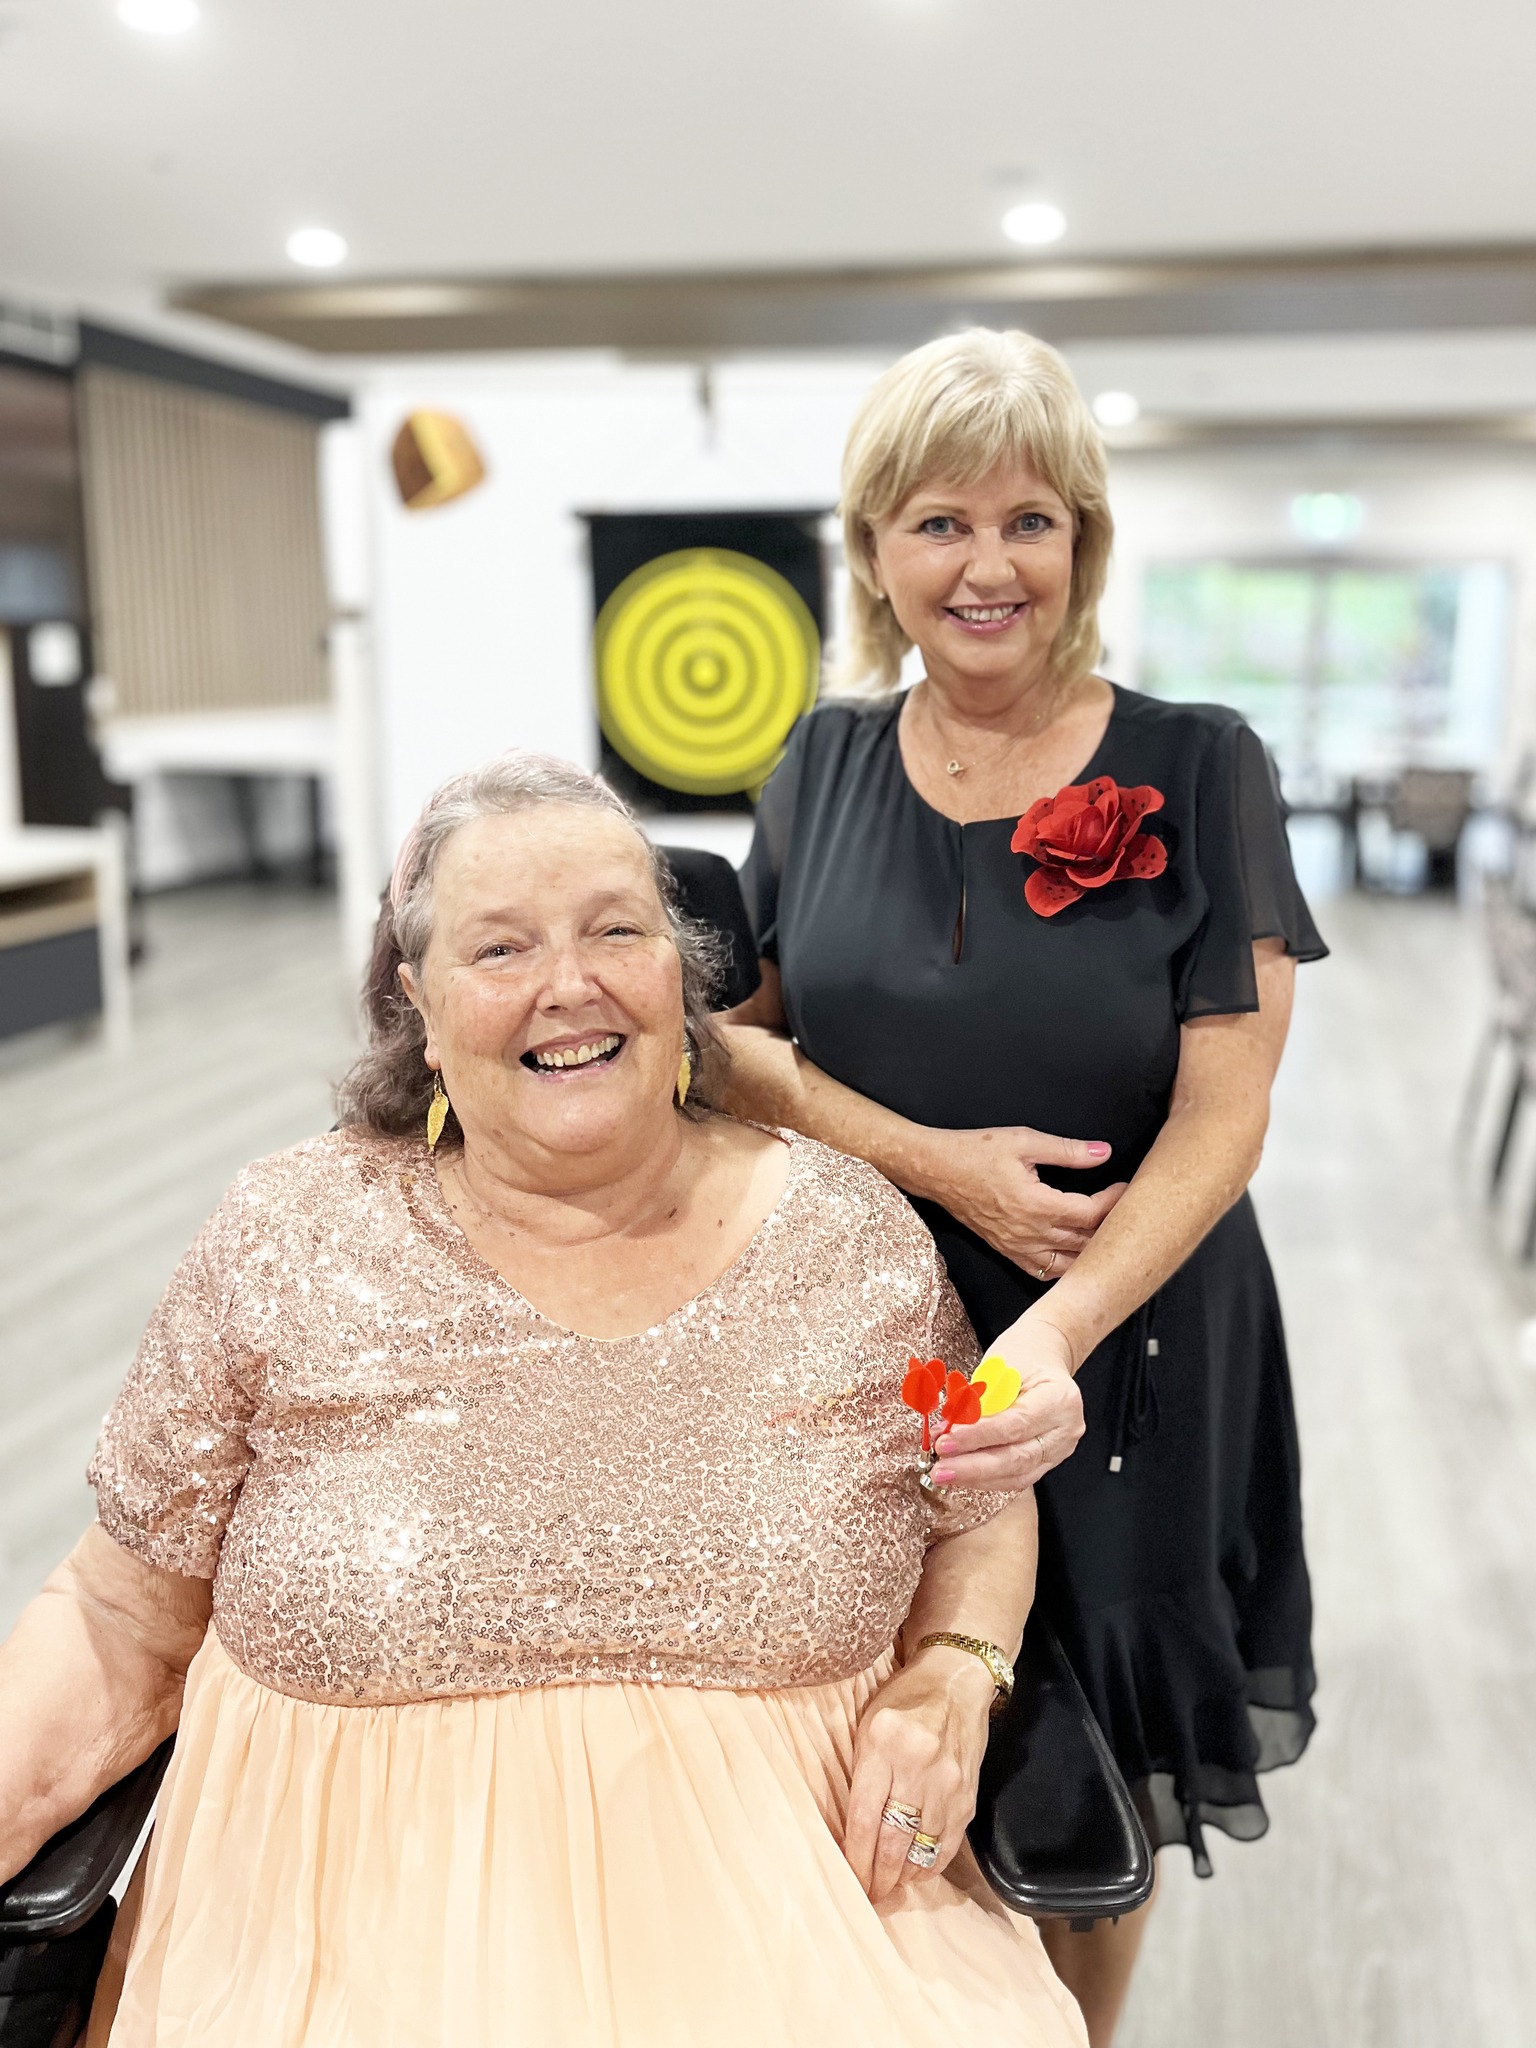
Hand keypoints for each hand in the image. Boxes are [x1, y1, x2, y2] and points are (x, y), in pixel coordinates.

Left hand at [842, 1646, 996, 1900]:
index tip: (847, 1879)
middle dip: (877, 1877)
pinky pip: (947, 1844)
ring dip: (901, 1877)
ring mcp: (948, 1783)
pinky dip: (929, 1866)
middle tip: (866, 1897)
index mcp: (884, 1743)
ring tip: (886, 1892)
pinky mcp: (967, 1796)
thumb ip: (861, 1772)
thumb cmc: (904, 1700)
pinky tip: (914, 1874)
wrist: (956, 1682)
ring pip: (921, 1849)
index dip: (855, 1856)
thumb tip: (851, 1831)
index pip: (864, 1816)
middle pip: (893, 1839)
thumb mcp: (868, 1725)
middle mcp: (919, 1765)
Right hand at [915, 1125, 1127, 1279]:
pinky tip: (1077, 1255)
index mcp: (1036, 1205)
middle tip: (1126, 1210)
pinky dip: (1066, 1267)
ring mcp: (1018, 1246)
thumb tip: (1103, 1152)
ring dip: (1091, 1251)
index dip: (1114, 1202)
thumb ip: (1067, 1150)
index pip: (1090, 1213)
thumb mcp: (1024, 1141)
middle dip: (1110, 1225)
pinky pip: (1044, 1271)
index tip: (1125, 1188)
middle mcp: (1029, 1233)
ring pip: (1068, 1262)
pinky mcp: (1008, 1251)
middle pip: (1085, 1241)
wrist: (937, 1171)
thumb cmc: (976, 1152)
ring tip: (1107, 1233)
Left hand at [931, 1317, 1083, 1491]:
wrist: (1044, 1356)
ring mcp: (1060, 1449)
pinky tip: (962, 1475)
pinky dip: (986, 1479)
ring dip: (976, 1477)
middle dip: (974, 1466)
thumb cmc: (1021, 1356)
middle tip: (940, 1468)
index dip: (978, 1437)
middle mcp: (1066, 1429)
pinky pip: (1016, 1477)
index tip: (946, 1441)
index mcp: (1060, 1398)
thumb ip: (978, 1403)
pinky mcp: (1047, 1461)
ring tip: (944, 1473)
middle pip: (1018, 1458)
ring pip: (1017, 1475)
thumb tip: (946, 1433)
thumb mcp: (998, 1370)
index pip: (1015, 1425)